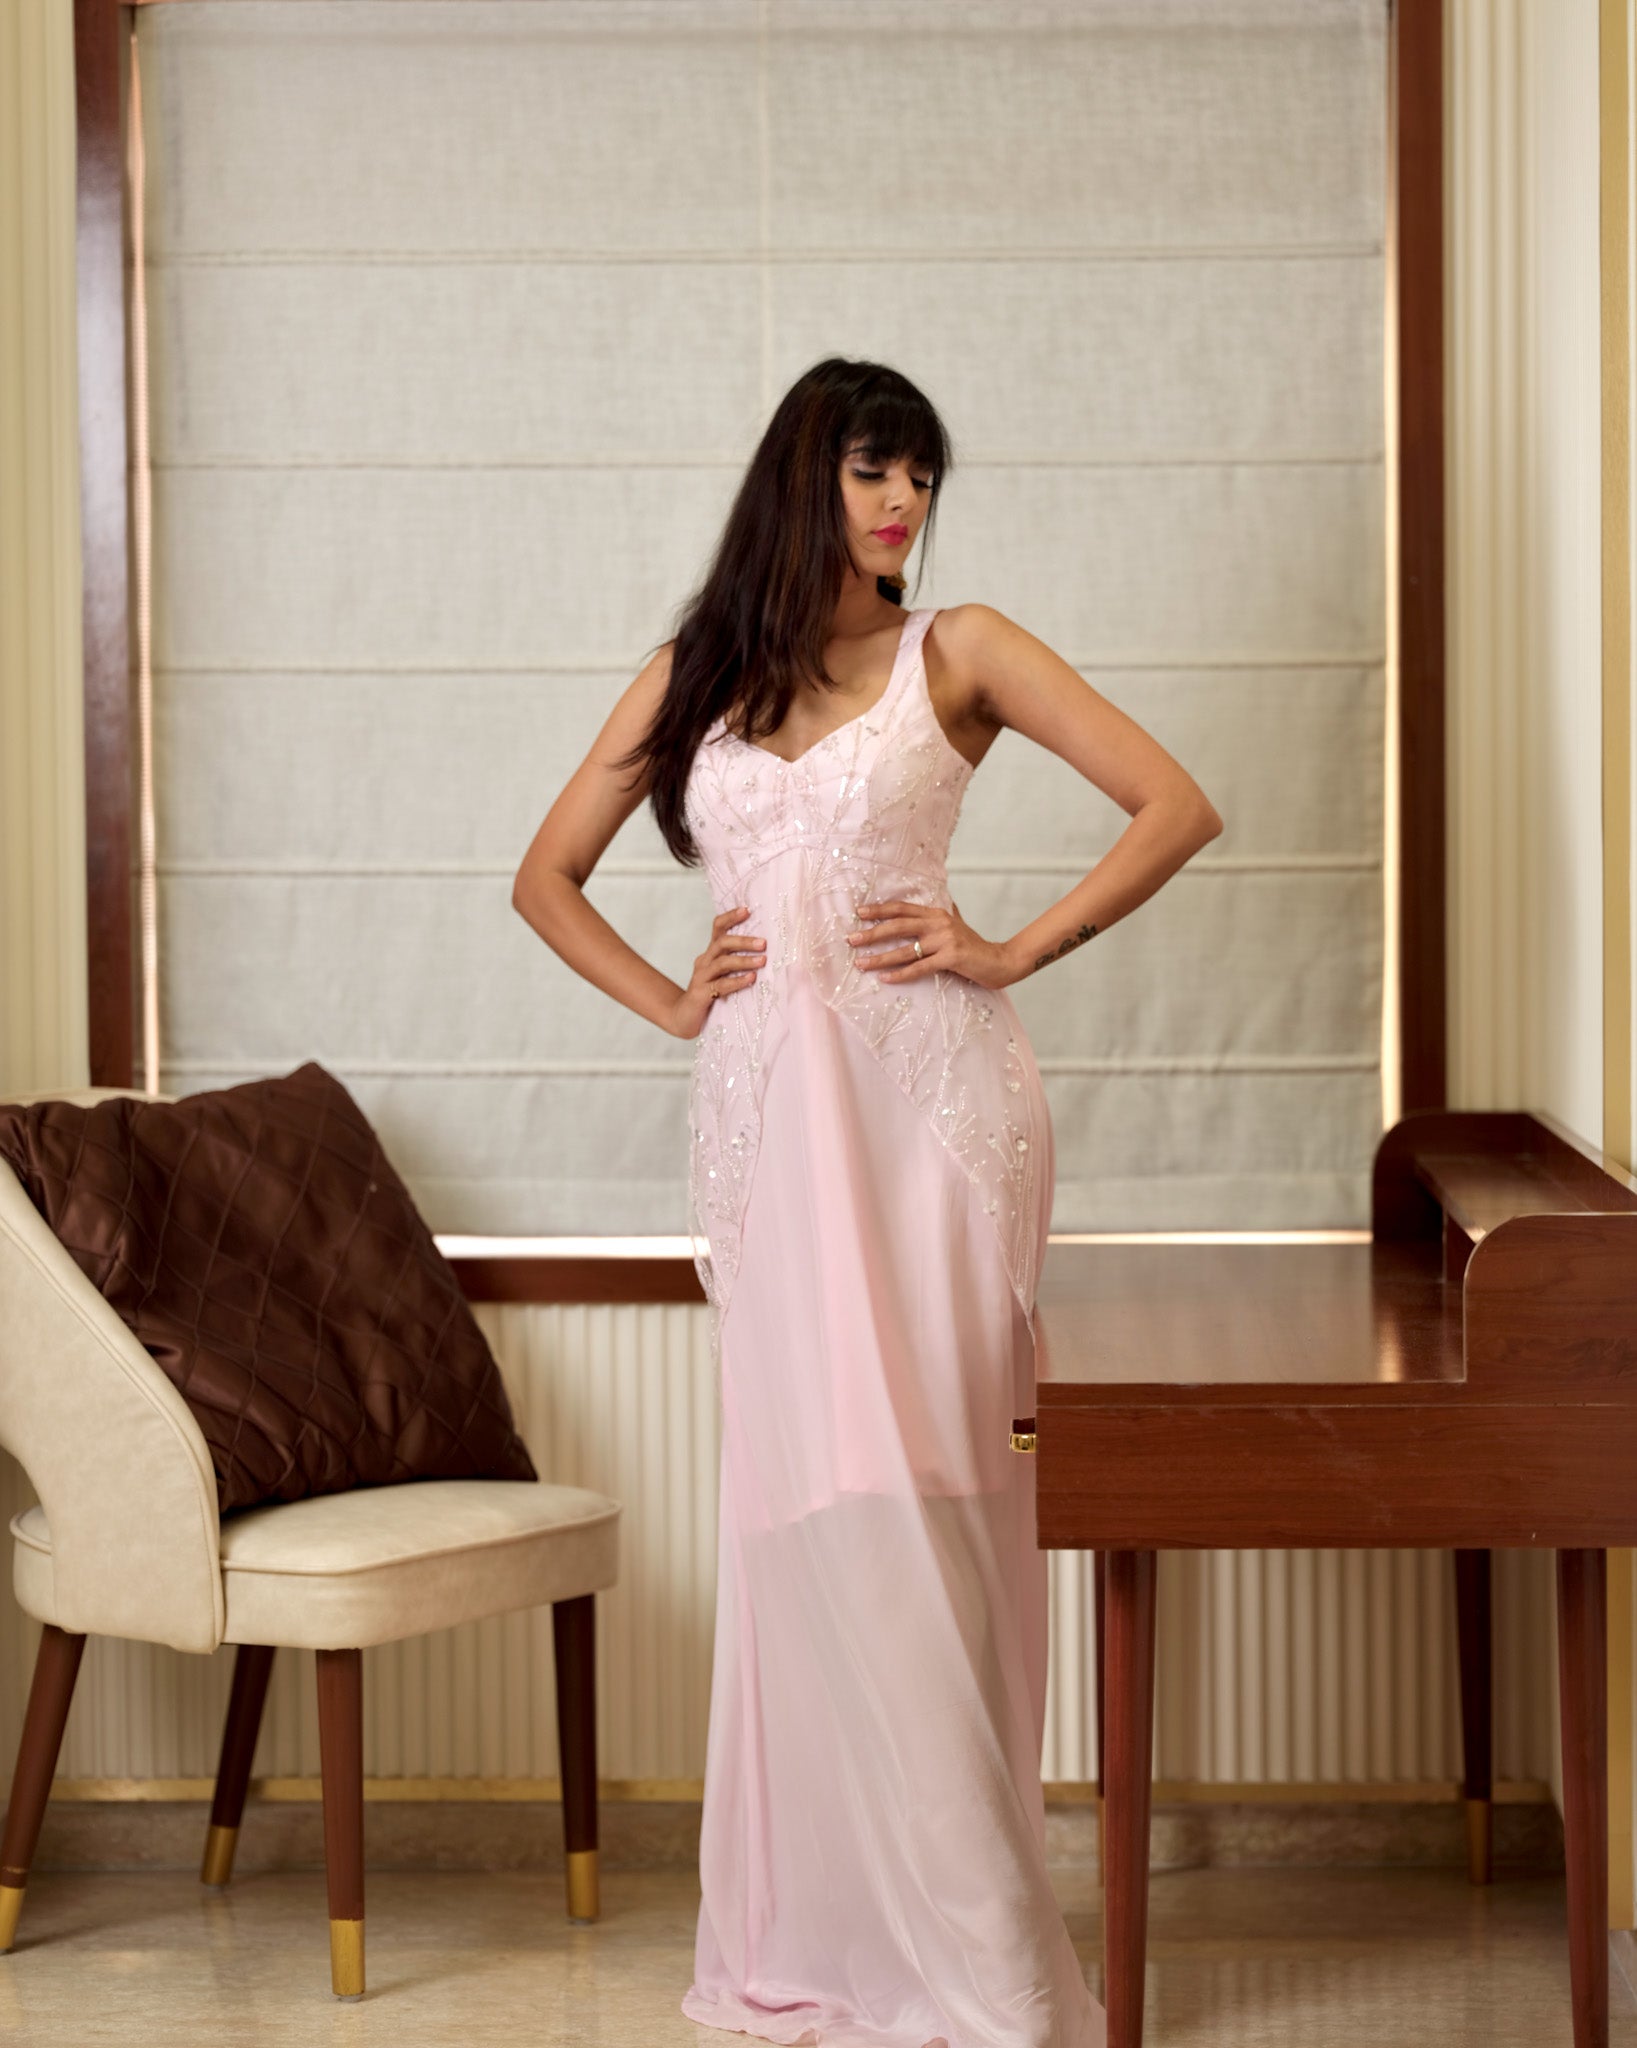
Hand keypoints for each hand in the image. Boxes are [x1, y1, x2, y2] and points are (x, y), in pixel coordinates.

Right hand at [666, 906, 767, 1039]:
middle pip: (722, 943)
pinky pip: (720, 985)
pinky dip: (737, 981)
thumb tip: (767, 952)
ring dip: (744, 960)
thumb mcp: (723, 975)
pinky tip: (751, 979)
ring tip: (762, 960)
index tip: (747, 910)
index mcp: (710, 953)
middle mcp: (704, 961)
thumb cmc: (710, 994)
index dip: (731, 917)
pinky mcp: (701, 994)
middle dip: (743, 941)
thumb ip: (737, 963)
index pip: (718, 928)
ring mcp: (701, 977)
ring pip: (722, 963)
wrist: (683, 1018)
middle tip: (764, 943)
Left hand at [845, 898, 1018, 989]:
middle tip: (851, 939)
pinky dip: (901, 974)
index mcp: (936, 913)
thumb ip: (939, 918)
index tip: (859, 913)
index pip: (902, 908)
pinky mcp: (951, 958)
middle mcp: (939, 923)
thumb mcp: (954, 927)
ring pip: (905, 949)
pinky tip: (885, 979)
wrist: (1000, 961)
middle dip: (872, 933)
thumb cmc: (973, 947)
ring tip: (861, 963)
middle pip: (899, 925)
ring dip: (880, 958)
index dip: (880, 910)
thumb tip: (925, 909)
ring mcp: (945, 940)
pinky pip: (920, 968)